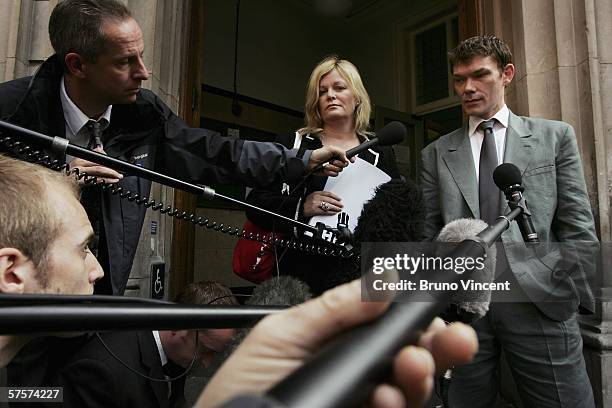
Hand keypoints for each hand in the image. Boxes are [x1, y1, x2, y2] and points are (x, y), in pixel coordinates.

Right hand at [68, 147, 122, 184]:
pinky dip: (106, 180)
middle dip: (113, 168)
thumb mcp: (81, 162)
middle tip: (120, 171)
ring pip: (99, 171)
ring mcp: (79, 173)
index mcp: (80, 158)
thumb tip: (101, 149)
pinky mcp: (81, 182)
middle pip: (99, 164)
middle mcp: (79, 164)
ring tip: (119, 176)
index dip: (109, 160)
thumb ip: (92, 156)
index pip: (97, 156)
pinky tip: (113, 181)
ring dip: (112, 173)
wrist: (62, 183)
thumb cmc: (72, 174)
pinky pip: (96, 180)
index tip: (117, 164)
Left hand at [196, 279, 477, 407]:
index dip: (424, 320)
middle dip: (439, 348)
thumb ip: (333, 309)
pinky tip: (383, 400)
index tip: (441, 311)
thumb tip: (382, 279)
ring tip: (410, 365)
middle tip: (450, 340)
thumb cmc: (245, 384)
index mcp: (345, 343)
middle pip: (415, 361)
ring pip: (411, 394)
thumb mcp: (283, 333)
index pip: (395, 328)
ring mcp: (363, 403)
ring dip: (420, 378)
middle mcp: (360, 375)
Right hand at [303, 191, 342, 216]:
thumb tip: (330, 199)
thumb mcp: (312, 196)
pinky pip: (324, 211)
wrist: (298, 208)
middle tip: (341, 205)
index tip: (339, 199)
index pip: (328, 194)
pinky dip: (330, 212)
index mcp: (316, 193)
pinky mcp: (315, 210)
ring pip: (328, 205)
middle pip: (329, 200)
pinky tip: (333, 212)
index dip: (335, 196)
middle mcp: (316, 198)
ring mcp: (315, 204)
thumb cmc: (305, 203)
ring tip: (338, 209)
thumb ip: (320, 196)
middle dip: (337, 203)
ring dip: (335, 208)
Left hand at [308, 145, 351, 176]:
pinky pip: (335, 174)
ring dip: (332, 168)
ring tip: (327, 165)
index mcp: (337, 154)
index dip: (351, 158)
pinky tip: (325, 169)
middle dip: (338, 163)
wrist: (310, 162)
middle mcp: (336, 160)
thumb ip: (341, 152)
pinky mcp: (330, 172)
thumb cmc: (318, 154)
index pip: (348, 156)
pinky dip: (330, 172)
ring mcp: (333, 167)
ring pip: (339, 170)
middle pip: (345, 164)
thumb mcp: (331, 149)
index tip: (352, 160)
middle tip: (332, 161)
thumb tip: (346, 159)